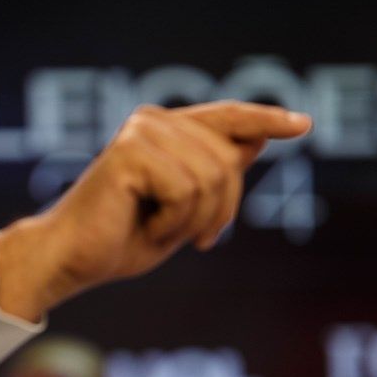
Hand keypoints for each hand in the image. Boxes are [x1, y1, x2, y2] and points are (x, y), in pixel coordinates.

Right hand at [0, 100, 311, 321]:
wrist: (72, 259)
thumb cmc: (124, 237)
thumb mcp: (184, 207)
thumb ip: (214, 171)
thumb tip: (257, 139)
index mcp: (165, 129)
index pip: (227, 117)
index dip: (266, 120)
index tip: (304, 124)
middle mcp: (153, 120)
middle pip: (228, 160)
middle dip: (222, 209)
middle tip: (196, 239)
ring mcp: (140, 132)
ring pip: (213, 176)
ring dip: (196, 220)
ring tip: (163, 231)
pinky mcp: (129, 152)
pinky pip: (186, 191)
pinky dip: (174, 223)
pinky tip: (146, 226)